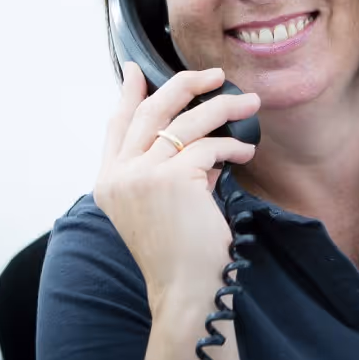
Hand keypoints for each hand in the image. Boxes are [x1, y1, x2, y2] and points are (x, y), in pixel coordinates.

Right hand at [94, 62, 261, 308]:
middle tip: (215, 75)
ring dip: (223, 107)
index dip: (128, 94)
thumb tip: (203, 141)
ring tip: (249, 103)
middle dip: (185, 85)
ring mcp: (142, 175)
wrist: (186, 290)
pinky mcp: (172, 179)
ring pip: (185, 122)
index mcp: (109, 182)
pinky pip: (209, 147)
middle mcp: (119, 176)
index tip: (136, 69)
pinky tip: (246, 152)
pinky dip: (232, 146)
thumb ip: (175, 171)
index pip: (117, 125)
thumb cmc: (181, 254)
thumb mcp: (167, 205)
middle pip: (150, 110)